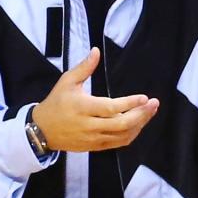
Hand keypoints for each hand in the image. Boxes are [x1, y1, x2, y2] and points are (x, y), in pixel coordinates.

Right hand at [33, 47, 158, 152]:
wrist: (43, 130)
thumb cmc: (56, 103)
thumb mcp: (67, 81)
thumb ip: (84, 67)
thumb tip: (96, 51)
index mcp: (83, 107)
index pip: (111, 108)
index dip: (129, 104)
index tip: (144, 97)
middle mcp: (90, 125)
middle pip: (121, 124)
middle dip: (141, 115)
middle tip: (154, 104)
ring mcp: (93, 138)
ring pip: (123, 135)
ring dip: (139, 125)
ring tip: (150, 112)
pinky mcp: (95, 147)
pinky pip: (118, 143)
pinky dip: (131, 134)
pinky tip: (138, 124)